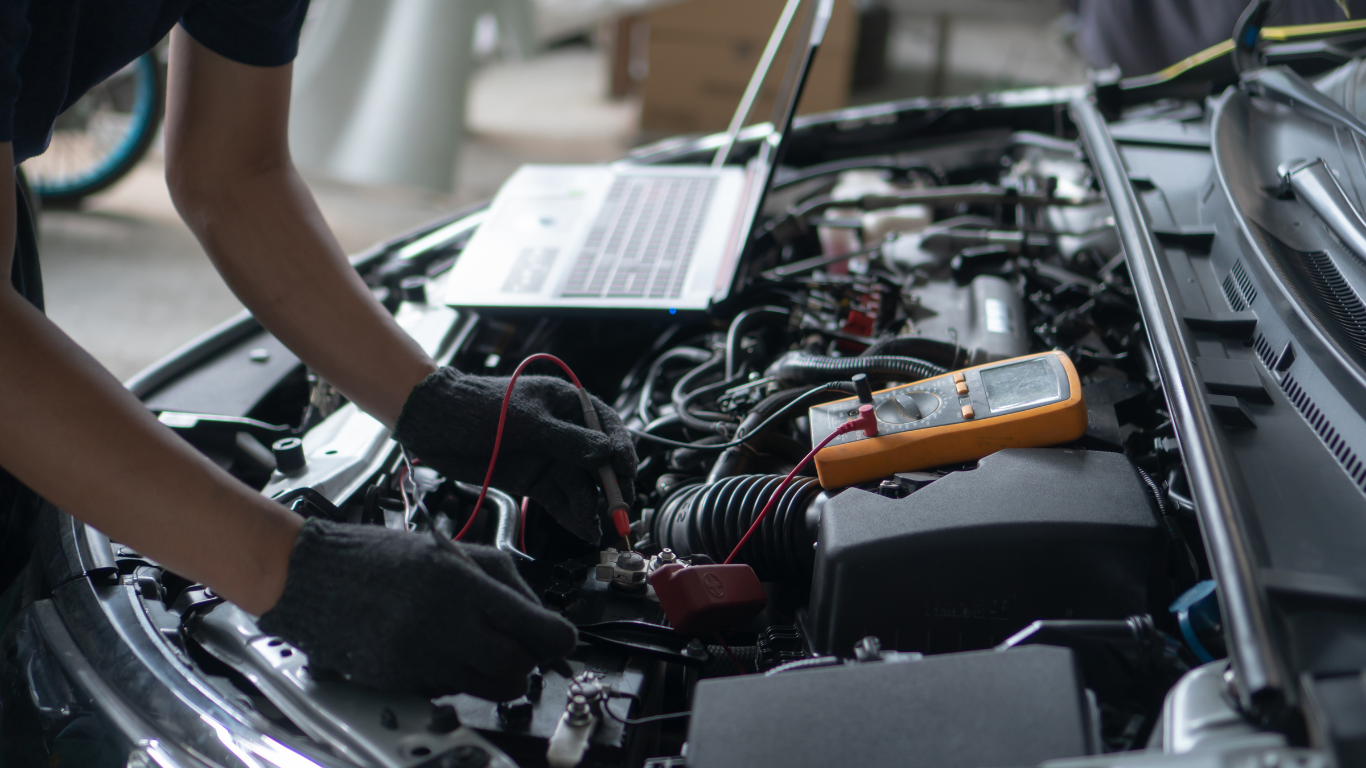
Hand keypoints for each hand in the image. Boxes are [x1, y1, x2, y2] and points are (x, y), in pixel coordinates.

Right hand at [257, 519, 575, 699]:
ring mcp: (420, 657)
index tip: (562, 641)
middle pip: (518, 668)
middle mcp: (444, 623)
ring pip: (490, 688)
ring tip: (482, 648)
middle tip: (521, 647)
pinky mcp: (400, 680)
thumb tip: (546, 623)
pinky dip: (461, 678)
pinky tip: (443, 652)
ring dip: (498, 674)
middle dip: (529, 662)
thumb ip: (508, 585)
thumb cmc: (385, 559)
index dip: (560, 641)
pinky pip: (453, 691)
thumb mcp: (456, 553)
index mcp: (464, 583)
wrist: (316, 576)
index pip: (539, 629)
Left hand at [393, 367, 637, 542]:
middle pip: (598, 461)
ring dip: (592, 507)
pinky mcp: (532, 480)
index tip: (627, 472)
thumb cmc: (477, 407)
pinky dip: (572, 515)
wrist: (431, 423)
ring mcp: (548, 458)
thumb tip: (606, 453)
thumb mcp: (526, 421)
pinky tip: (584, 530)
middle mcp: (563, 432)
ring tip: (598, 529)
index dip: (620, 449)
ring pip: (580, 485)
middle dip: (610, 486)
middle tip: (619, 511)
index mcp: (566, 404)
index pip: (606, 426)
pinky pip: (559, 500)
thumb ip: (567, 440)